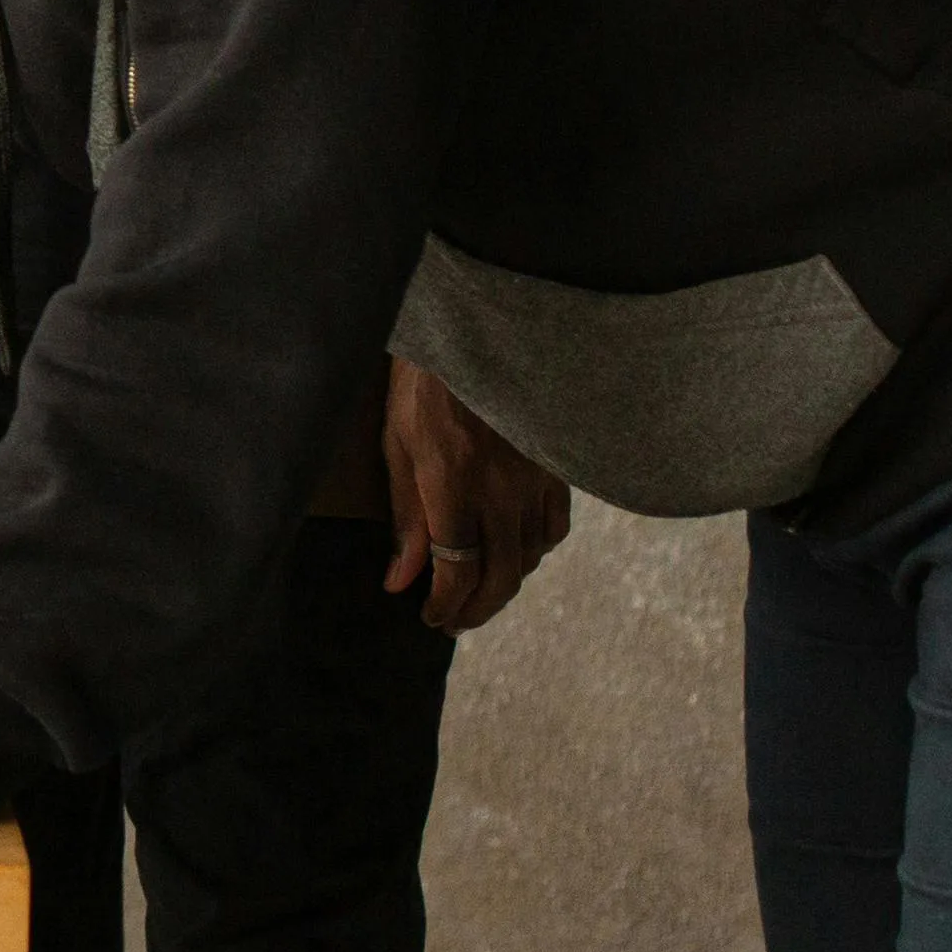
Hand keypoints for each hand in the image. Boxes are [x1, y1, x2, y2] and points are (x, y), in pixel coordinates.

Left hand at [380, 357, 573, 633]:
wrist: (478, 329)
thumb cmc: (423, 381)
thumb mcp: (397, 443)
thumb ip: (405, 518)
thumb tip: (400, 582)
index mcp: (456, 484)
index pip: (458, 571)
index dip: (446, 605)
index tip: (430, 617)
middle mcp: (502, 490)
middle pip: (500, 576)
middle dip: (475, 609)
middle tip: (453, 621)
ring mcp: (535, 479)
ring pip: (530, 557)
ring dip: (504, 585)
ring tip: (477, 593)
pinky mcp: (555, 466)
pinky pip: (554, 526)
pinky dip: (535, 551)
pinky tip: (515, 552)